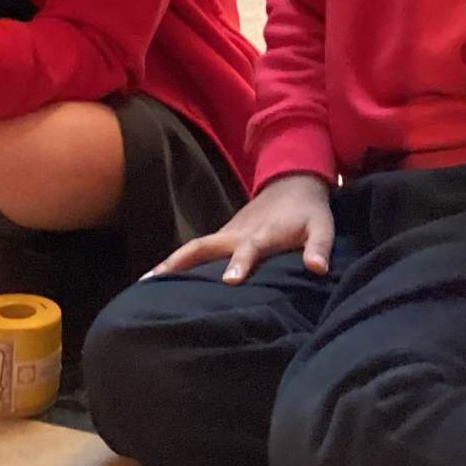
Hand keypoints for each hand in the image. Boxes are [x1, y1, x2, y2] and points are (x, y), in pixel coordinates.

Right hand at [149, 173, 334, 283]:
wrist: (292, 182)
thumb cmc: (309, 211)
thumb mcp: (323, 227)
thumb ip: (320, 247)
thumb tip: (318, 269)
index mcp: (263, 234)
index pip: (249, 250)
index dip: (240, 263)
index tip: (229, 281)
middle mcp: (238, 234)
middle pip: (203, 247)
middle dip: (180, 264)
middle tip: (153, 283)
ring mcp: (227, 234)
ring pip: (194, 249)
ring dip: (170, 264)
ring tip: (143, 284)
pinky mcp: (223, 237)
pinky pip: (197, 251)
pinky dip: (178, 264)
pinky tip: (160, 281)